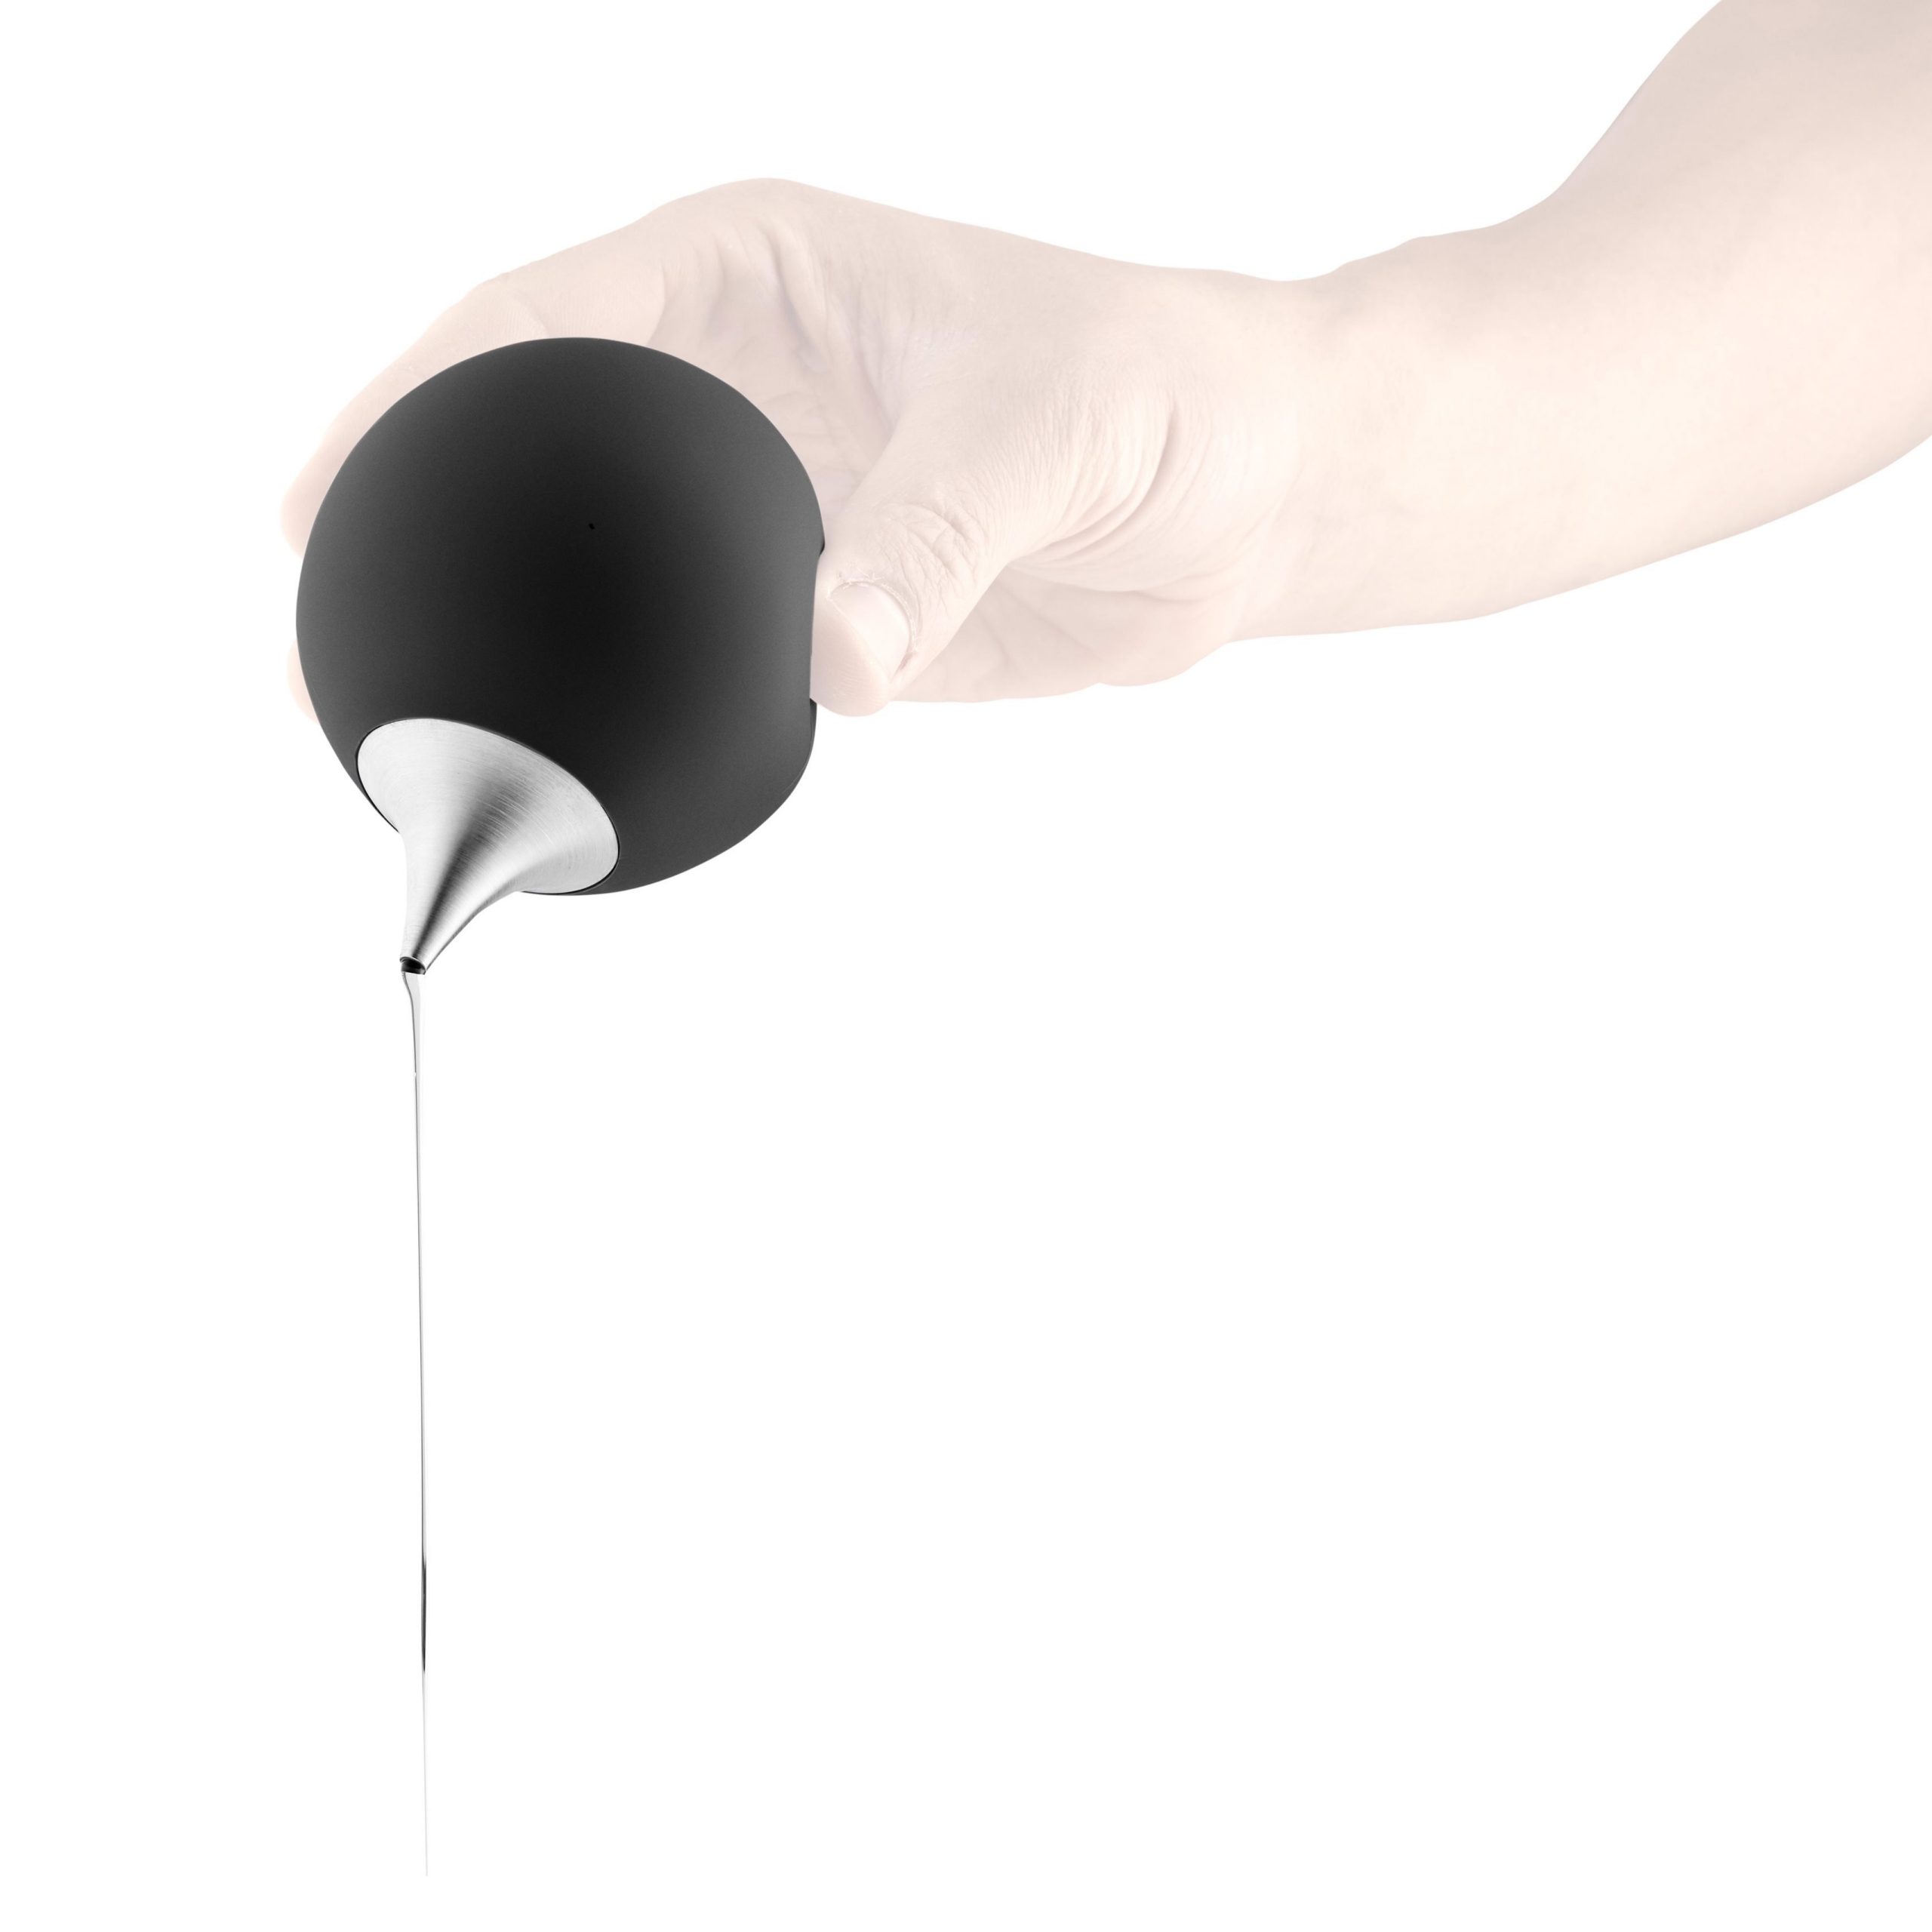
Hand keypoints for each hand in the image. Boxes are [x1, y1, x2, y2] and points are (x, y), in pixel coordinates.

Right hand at [283, 180, 1311, 714]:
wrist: (1247, 497)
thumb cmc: (1163, 395)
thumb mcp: (1043, 433)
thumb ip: (930, 539)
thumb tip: (833, 658)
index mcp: (756, 274)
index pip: (543, 317)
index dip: (417, 396)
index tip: (324, 491)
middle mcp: (739, 378)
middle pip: (535, 440)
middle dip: (426, 514)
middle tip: (321, 622)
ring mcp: (767, 494)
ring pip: (600, 553)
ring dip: (518, 616)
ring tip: (406, 695)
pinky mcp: (812, 594)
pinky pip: (691, 639)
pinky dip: (632, 681)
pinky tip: (574, 728)